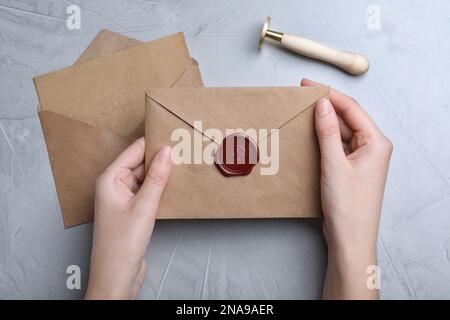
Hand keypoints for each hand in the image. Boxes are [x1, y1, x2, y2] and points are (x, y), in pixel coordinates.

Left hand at [85, 138, 171, 298]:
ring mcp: (124, 198)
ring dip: (162, 174)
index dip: (154, 142)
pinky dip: (161, 187)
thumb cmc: (121, 245)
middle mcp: (115, 186)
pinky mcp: (133, 210)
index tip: (173, 133)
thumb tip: (167, 152)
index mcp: (109, 179)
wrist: (117, 277)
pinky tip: (176, 185)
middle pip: (140, 163)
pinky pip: (148, 191)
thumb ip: (156, 178)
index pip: (134, 151)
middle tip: (184, 148)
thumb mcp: (143, 207)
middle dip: (161, 157)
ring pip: (146, 178)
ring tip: (184, 164)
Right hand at [302, 79, 392, 298]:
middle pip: (347, 118)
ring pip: (341, 131)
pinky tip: (309, 135)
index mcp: (376, 142)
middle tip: (301, 96)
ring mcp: (362, 158)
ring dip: (323, 123)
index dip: (329, 94)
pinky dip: (323, 139)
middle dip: (325, 107)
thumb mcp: (334, 165)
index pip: (351, 108)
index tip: (308, 85)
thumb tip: (322, 104)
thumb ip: (328, 132)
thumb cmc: (349, 207)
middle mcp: (372, 147)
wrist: (350, 238)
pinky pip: (337, 145)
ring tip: (301, 113)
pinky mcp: (351, 167)